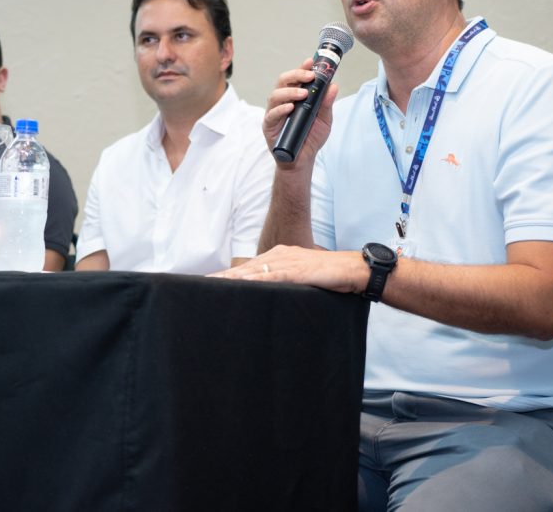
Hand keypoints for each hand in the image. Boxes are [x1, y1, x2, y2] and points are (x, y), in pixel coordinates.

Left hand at [208, 244, 362, 292]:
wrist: (353, 270)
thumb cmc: (329, 277)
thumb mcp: (301, 279)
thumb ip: (284, 284)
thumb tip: (269, 296)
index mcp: (278, 257)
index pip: (247, 268)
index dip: (227, 276)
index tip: (208, 282)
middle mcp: (278, 256)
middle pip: (244, 268)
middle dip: (221, 277)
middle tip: (199, 284)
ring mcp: (287, 262)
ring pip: (252, 271)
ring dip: (231, 279)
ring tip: (211, 285)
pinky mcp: (296, 270)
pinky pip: (272, 276)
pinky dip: (256, 280)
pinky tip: (242, 284)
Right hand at [263, 58, 338, 165]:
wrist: (302, 160)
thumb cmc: (311, 138)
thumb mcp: (324, 120)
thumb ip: (326, 104)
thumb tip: (333, 86)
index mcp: (295, 97)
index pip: (296, 78)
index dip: (302, 68)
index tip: (311, 61)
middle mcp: (283, 102)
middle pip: (283, 81)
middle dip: (295, 75)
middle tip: (309, 76)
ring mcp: (274, 113)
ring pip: (275, 95)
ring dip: (289, 92)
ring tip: (303, 94)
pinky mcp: (269, 126)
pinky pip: (272, 115)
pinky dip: (281, 109)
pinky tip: (290, 108)